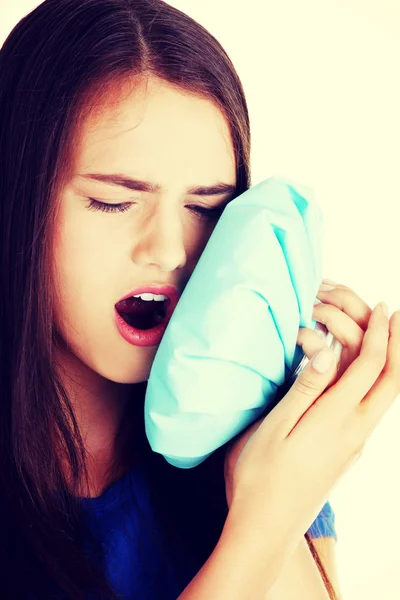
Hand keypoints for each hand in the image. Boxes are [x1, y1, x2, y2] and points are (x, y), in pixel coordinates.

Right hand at [224, 283, 399, 544]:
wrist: (264, 528)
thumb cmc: (259, 476)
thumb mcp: (274, 427)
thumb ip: (304, 387)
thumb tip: (328, 350)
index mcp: (337, 419)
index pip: (370, 366)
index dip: (381, 333)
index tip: (385, 307)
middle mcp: (355, 431)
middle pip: (392, 381)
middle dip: (398, 345)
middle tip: (397, 316)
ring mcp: (353, 444)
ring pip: (383, 396)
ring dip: (387, 362)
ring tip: (380, 336)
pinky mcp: (346, 452)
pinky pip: (370, 408)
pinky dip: (373, 381)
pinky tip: (358, 374)